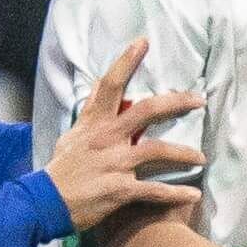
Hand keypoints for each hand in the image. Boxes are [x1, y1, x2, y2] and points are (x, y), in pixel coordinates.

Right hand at [44, 37, 206, 229]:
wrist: (45, 204)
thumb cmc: (61, 170)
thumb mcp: (72, 135)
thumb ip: (90, 111)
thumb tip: (101, 84)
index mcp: (95, 124)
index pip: (111, 85)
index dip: (126, 61)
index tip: (143, 42)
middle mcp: (107, 139)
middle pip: (146, 111)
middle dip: (176, 102)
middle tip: (198, 100)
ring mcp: (114, 164)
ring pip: (157, 150)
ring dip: (184, 153)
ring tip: (201, 158)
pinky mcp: (119, 190)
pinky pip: (154, 190)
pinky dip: (176, 193)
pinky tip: (193, 194)